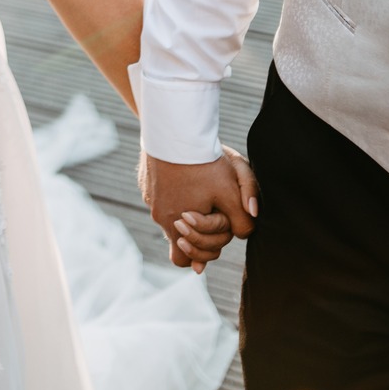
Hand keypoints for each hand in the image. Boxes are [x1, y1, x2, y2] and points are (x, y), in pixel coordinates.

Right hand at [141, 147, 257, 272]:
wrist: (175, 129)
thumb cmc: (206, 162)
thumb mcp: (231, 192)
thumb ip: (241, 220)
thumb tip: (241, 236)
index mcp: (178, 226)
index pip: (184, 261)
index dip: (203, 252)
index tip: (217, 232)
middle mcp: (159, 216)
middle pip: (177, 239)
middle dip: (196, 233)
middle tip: (212, 212)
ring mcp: (150, 199)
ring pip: (170, 216)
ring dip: (185, 210)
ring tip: (201, 189)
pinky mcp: (147, 182)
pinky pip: (161, 196)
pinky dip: (175, 191)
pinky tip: (187, 173)